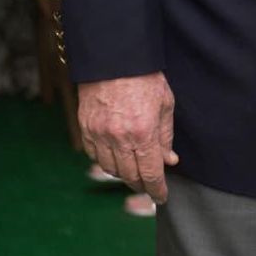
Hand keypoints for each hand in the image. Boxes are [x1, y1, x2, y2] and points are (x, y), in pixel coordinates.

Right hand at [78, 72, 178, 204]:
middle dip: (141, 185)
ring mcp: (99, 134)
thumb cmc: (145, 77)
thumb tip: (169, 160)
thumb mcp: (165, 104)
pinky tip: (115, 158)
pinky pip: (94, 156)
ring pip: (110, 169)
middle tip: (149, 187)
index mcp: (143, 132)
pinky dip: (105, 161)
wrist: (114, 57)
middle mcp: (119, 137)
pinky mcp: (85, 128)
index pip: (150, 174)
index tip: (161, 197)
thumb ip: (166, 136)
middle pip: (130, 176)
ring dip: (124, 175)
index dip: (157, 190)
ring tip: (133, 173)